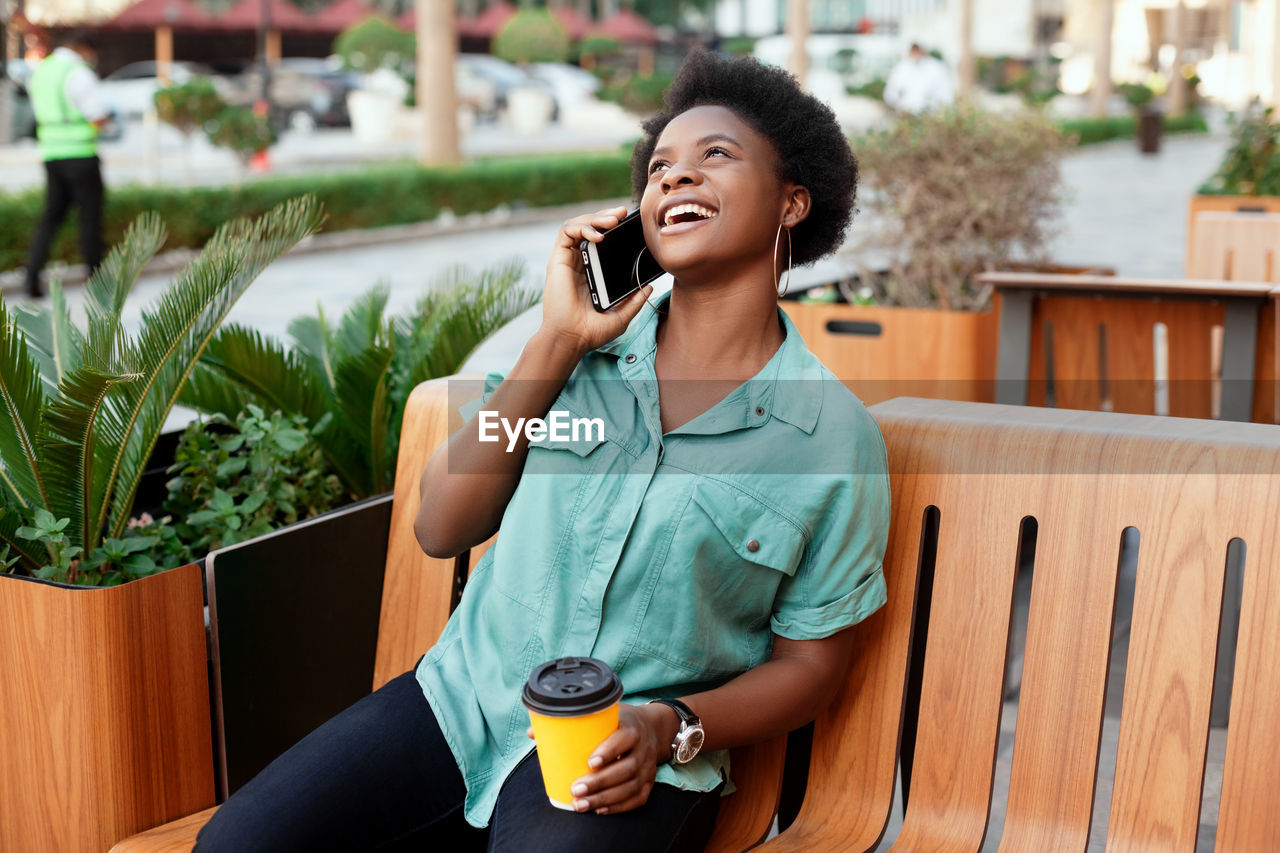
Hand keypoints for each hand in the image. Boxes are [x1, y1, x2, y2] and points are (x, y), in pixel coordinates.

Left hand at [526, 702, 675, 814]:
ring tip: (581, 805)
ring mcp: (648, 767)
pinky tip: (601, 809)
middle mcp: (643, 748)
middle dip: (600, 782)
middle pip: (626, 768)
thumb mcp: (603, 715)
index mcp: (632, 728)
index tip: (589, 762)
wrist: (652, 728)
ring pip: (631, 787)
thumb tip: (532, 732)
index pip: (624, 739)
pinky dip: (620, 806)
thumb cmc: (619, 721)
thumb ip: (571, 723)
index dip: (608, 751)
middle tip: (576, 790)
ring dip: (606, 798)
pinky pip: (638, 798)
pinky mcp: (649, 781)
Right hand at [538, 205, 653, 357]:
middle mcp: (579, 263)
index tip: (630, 224)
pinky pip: (566, 232)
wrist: (572, 339)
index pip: (602, 241)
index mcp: (592, 272)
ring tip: (613, 220)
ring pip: (577, 224)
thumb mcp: (622, 316)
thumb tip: (649, 287)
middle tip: (623, 212)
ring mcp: (568, 260)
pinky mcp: (558, 260)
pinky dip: (582, 227)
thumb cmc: (592, 331)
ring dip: (595, 217)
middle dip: (606, 215)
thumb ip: (635, 301)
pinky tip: (598, 235)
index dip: (613, 228)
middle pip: (590, 227)